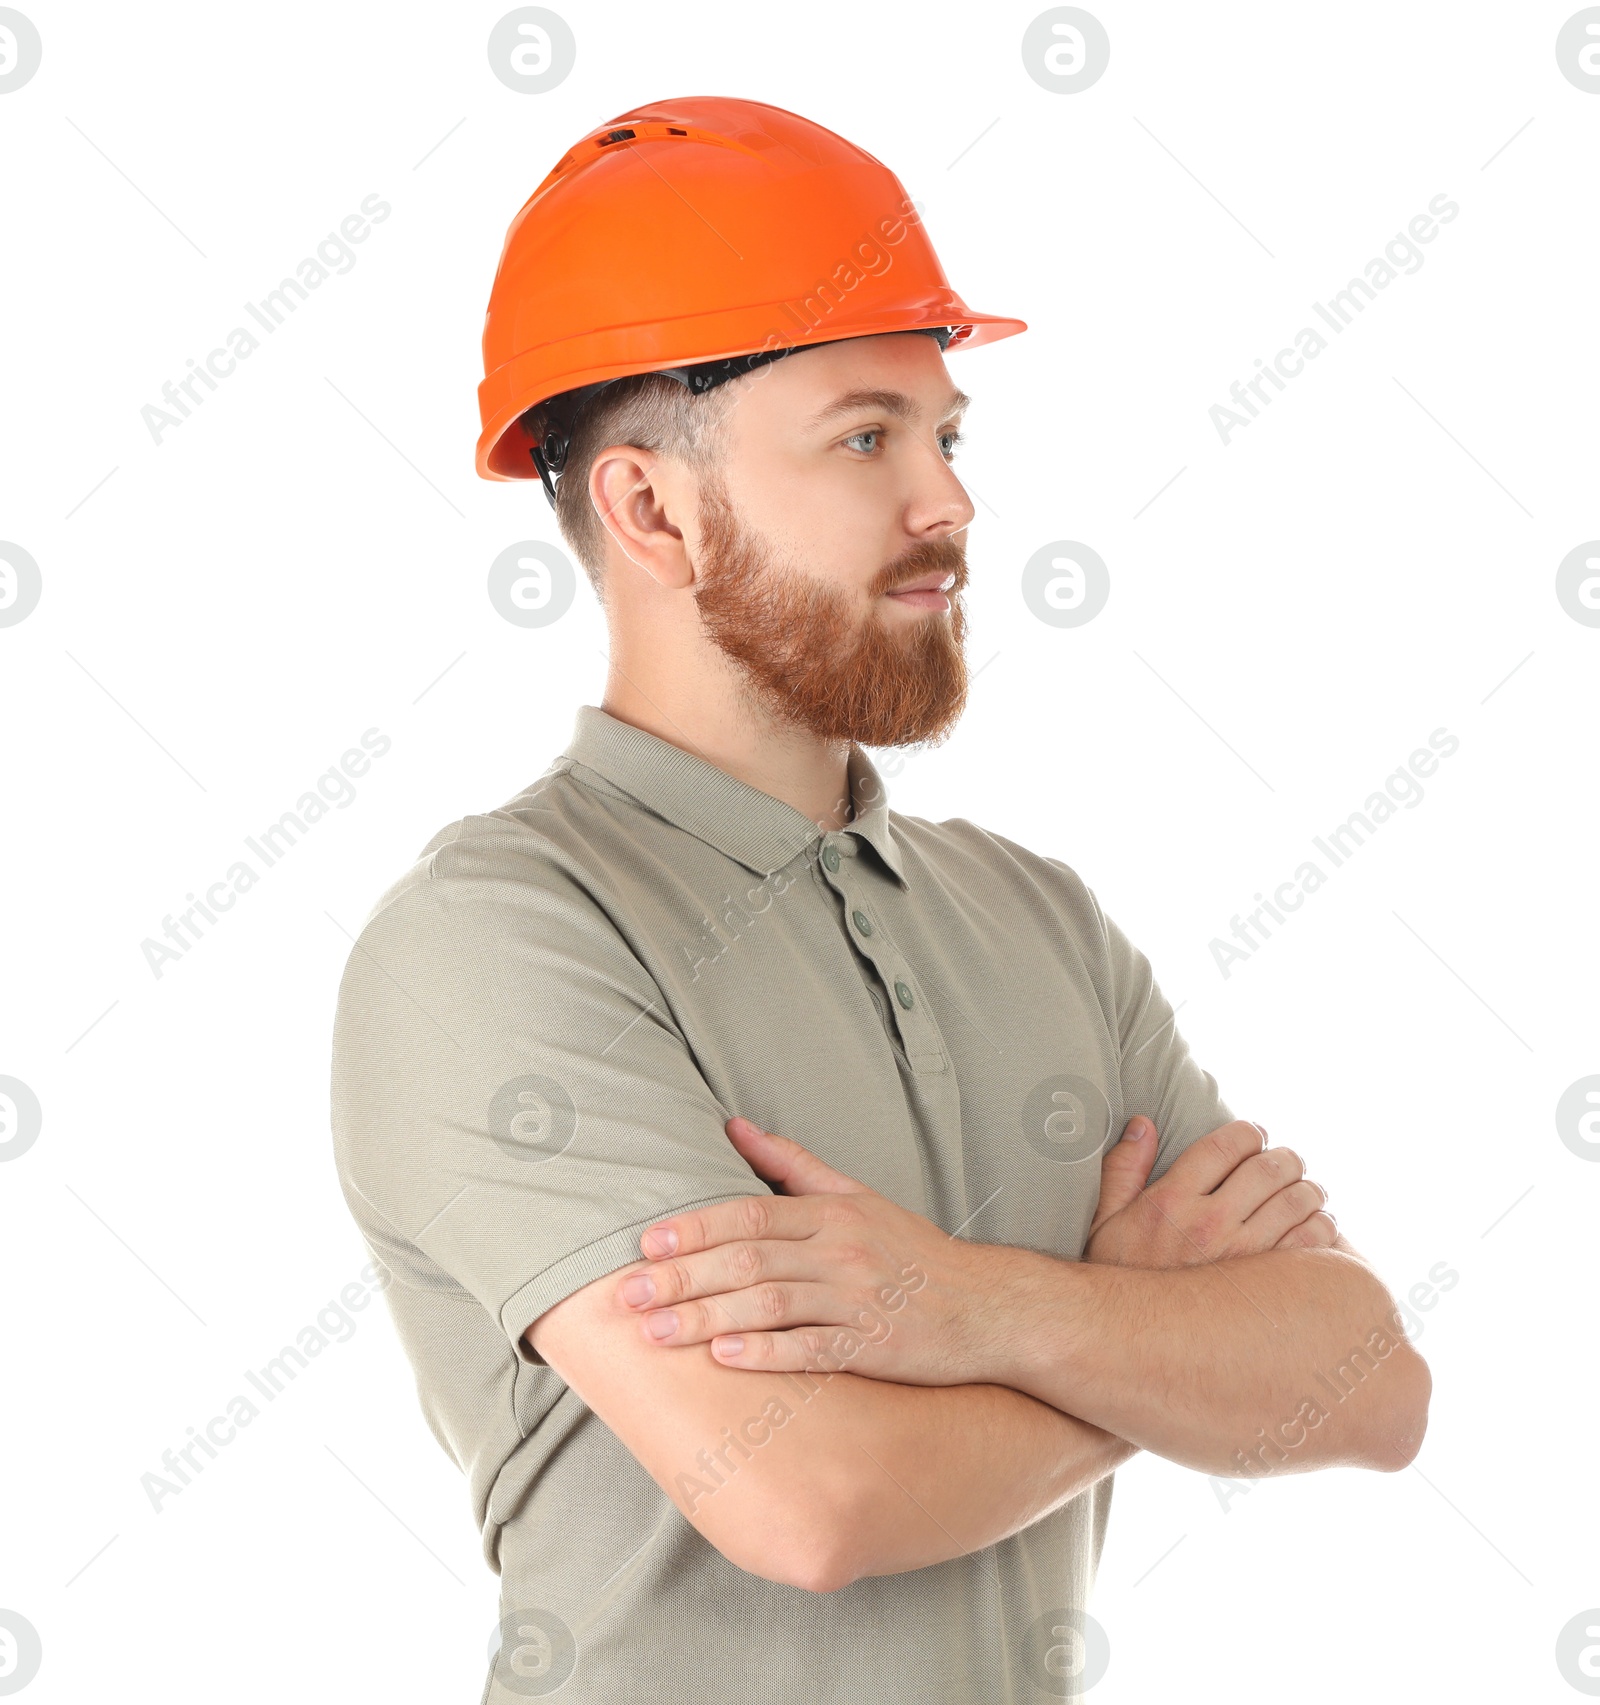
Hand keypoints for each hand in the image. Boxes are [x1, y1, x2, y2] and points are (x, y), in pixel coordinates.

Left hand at [615, 1116, 1024, 1384]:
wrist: (985, 1307)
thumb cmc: (911, 1250)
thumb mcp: (856, 1195)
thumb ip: (792, 1164)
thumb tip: (733, 1125)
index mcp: (832, 1213)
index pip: (749, 1214)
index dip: (693, 1228)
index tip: (645, 1244)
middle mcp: (841, 1252)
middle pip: (748, 1260)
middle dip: (682, 1278)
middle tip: (627, 1295)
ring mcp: (857, 1301)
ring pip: (769, 1305)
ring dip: (707, 1319)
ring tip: (656, 1334)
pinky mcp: (872, 1348)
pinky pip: (812, 1350)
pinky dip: (768, 1354)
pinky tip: (726, 1360)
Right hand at [1085, 1116, 1336, 1267]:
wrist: (1127, 1340)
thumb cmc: (1118, 1277)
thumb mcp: (1106, 1220)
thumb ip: (1123, 1168)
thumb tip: (1144, 1125)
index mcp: (1171, 1200)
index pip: (1225, 1145)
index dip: (1249, 1132)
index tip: (1256, 1135)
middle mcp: (1208, 1222)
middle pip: (1268, 1168)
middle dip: (1285, 1157)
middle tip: (1288, 1162)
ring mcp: (1241, 1255)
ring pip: (1296, 1200)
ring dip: (1309, 1188)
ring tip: (1307, 1191)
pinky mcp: (1266, 1285)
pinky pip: (1311, 1241)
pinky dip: (1322, 1225)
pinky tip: (1316, 1225)